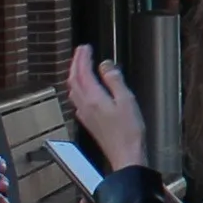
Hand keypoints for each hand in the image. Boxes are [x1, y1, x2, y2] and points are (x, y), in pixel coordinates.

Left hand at [65, 45, 146, 172]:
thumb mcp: (126, 100)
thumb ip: (114, 80)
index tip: (85, 47)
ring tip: (80, 66)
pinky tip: (83, 90)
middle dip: (76, 63)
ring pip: (73, 89)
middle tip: (81, 52)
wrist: (125, 155)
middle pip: (73, 79)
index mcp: (93, 98)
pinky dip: (77, 88)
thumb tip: (105, 65)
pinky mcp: (88, 121)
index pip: (82, 72)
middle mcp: (85, 105)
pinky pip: (76, 99)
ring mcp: (84, 114)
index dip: (82, 57)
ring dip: (74, 75)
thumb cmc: (129, 132)